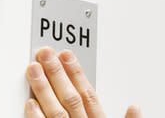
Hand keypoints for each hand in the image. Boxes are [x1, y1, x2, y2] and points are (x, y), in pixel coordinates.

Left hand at [25, 46, 141, 117]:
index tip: (66, 55)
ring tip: (33, 70)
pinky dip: (36, 117)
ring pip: (56, 111)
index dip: (77, 73)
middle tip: (45, 54)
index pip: (88, 95)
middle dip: (57, 74)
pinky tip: (29, 103)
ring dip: (44, 89)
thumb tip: (135, 107)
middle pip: (70, 98)